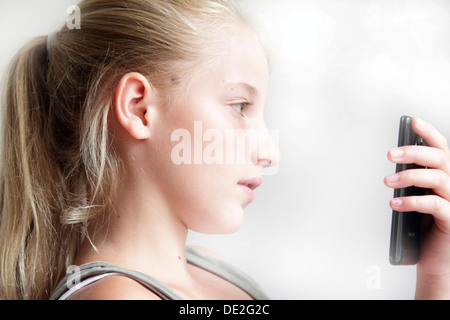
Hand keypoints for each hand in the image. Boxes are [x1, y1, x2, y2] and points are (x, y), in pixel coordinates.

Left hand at [384, 117, 449, 298]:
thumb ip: (414, 181)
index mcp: (446, 177)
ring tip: (388, 182)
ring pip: (438, 179)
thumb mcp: (417, 198)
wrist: (435, 262)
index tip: (413, 122)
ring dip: (409, 177)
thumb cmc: (425, 229)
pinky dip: (412, 202)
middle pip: (441, 159)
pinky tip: (395, 204)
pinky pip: (435, 205)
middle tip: (391, 154)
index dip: (429, 134)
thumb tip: (396, 161)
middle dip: (414, 152)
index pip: (442, 149)